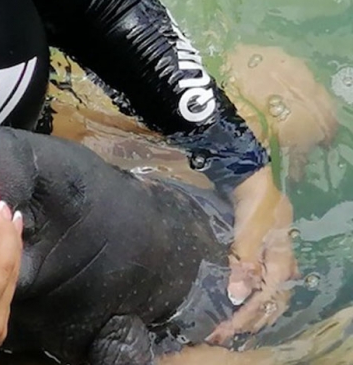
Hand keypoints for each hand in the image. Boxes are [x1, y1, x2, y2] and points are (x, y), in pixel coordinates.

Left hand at [206, 166, 297, 343]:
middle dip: (249, 318)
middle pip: (270, 298)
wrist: (248, 175)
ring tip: (228, 323)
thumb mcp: (248, 234)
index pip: (267, 298)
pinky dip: (245, 290)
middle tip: (225, 333)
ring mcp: (270, 252)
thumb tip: (237, 296)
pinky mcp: (256, 245)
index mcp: (281, 260)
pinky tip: (233, 296)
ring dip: (248, 307)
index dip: (247, 316)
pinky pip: (255, 276)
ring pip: (264, 289)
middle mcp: (279, 260)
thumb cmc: (252, 204)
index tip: (225, 329)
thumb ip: (243, 264)